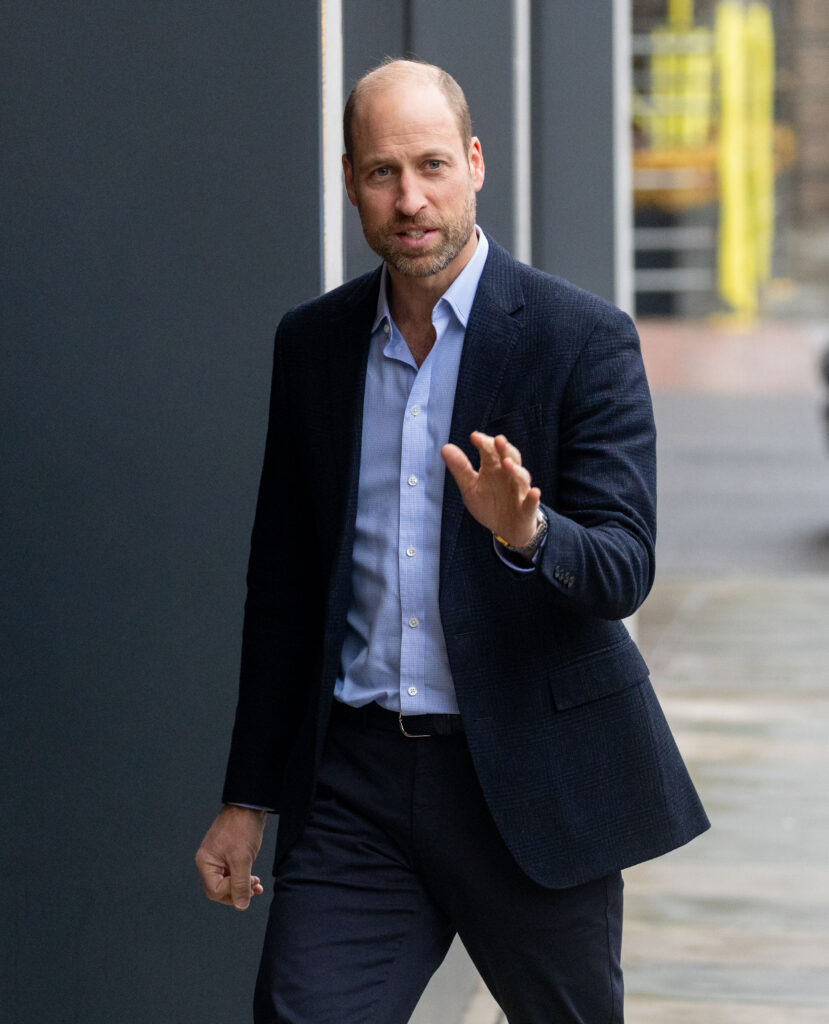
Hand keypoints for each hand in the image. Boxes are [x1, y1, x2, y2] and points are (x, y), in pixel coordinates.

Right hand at [195, 805, 266, 909]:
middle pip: (219, 890)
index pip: (214, 891)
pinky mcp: (229, 854)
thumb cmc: (242, 828)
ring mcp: (219, 858)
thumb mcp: (242, 859)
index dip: (231, 892)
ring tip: (256, 884)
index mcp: (206, 862)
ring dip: (243, 886)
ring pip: (228, 883)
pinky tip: (255, 881)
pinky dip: (244, 878)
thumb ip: (240, 885)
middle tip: (253, 888)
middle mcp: (209, 862)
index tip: (247, 883)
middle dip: (237, 892)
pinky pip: (234, 873)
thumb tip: (241, 906)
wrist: (250, 805)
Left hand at [442, 432, 540, 546]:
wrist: (507, 529)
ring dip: (516, 470)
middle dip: (504, 449)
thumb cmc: (490, 503)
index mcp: (494, 468)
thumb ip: (460, 469)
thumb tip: (445, 447)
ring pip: (521, 478)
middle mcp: (509, 476)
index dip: (484, 443)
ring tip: (507, 463)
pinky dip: (533, 498)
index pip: (491, 451)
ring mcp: (520, 492)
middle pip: (510, 458)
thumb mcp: (470, 487)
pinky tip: (535, 492)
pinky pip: (532, 503)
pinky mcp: (527, 509)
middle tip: (497, 439)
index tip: (474, 437)